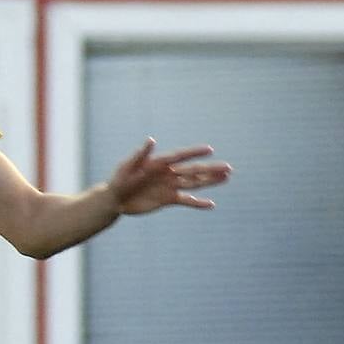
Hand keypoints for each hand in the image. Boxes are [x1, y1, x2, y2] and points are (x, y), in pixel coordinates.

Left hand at [108, 138, 231, 214]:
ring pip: (193, 183)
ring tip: (226, 178)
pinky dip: (198, 203)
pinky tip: (211, 204)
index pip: (179, 156)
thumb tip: (151, 140)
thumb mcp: (127, 166)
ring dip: (209, 181)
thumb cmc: (119, 179)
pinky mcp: (168, 199)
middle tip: (228, 168)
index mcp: (159, 163)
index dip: (194, 152)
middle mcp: (168, 173)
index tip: (210, 150)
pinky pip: (186, 200)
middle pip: (192, 170)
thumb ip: (140, 154)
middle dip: (210, 169)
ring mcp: (169, 186)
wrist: (115, 199)